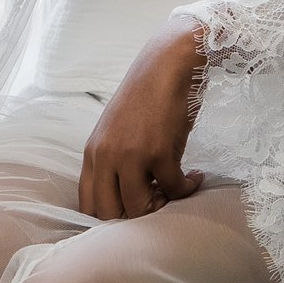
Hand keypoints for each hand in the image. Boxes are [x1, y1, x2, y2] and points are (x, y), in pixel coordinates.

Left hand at [80, 20, 208, 220]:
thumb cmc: (148, 96)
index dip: (110, 218)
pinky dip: (187, 188)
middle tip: (158, 204)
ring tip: (177, 190)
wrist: (168, 64)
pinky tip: (195, 177)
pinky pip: (173, 188)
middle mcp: (105, 156)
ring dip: (163, 205)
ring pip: (138, 208)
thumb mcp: (117, 131)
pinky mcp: (159, 152)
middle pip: (108, 213)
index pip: (87, 204)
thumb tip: (131, 196)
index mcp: (92, 152)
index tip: (135, 210)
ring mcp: (130, 155)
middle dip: (135, 218)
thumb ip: (115, 161)